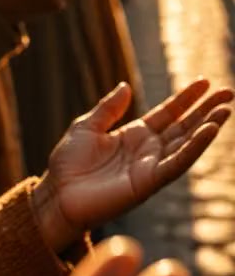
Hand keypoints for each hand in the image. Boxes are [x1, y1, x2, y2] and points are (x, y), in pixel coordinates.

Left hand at [34, 80, 232, 252]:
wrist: (58, 194)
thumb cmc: (68, 164)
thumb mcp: (86, 127)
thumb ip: (109, 108)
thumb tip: (126, 85)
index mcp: (135, 134)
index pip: (168, 113)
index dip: (186, 98)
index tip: (204, 82)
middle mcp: (148, 150)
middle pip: (184, 126)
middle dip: (206, 110)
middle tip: (228, 92)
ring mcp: (151, 166)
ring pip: (186, 144)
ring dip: (207, 128)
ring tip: (225, 110)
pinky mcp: (149, 182)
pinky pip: (177, 163)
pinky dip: (193, 148)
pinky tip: (209, 131)